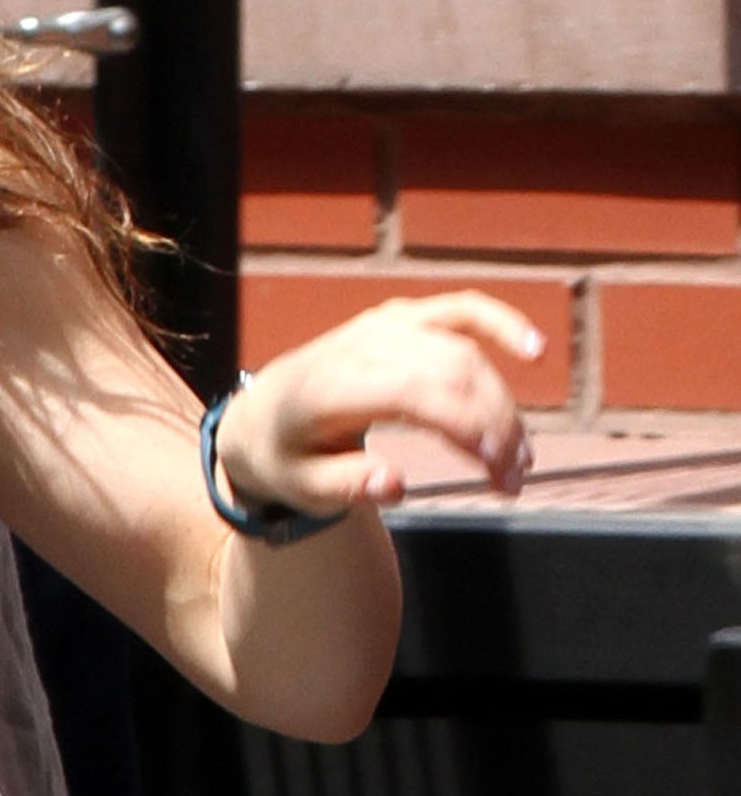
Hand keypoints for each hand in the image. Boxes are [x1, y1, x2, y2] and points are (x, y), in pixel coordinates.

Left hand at [216, 292, 542, 515]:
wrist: (260, 414)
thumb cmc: (284, 456)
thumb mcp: (299, 486)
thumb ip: (345, 486)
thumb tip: (395, 484)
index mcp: (328, 387)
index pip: (411, 392)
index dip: (465, 423)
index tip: (498, 468)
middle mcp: (357, 347)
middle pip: (449, 373)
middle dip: (495, 426)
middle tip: (512, 481)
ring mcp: (380, 326)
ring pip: (463, 352)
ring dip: (503, 403)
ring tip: (519, 457)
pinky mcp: (399, 318)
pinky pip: (458, 309)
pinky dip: (498, 323)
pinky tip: (534, 350)